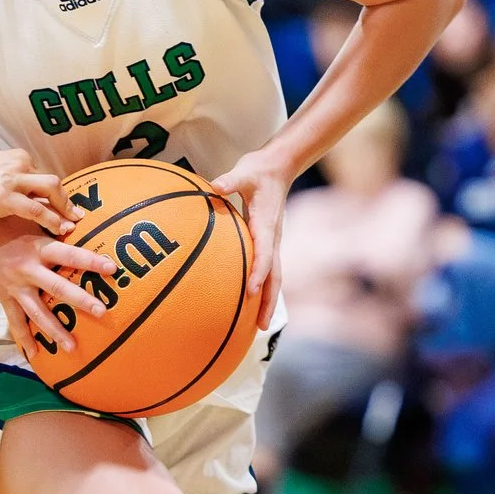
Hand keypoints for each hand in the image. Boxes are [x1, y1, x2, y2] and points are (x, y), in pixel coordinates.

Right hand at [0, 148, 74, 234]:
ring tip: (71, 225)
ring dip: (65, 209)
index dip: (54, 193)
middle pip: (52, 181)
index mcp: (14, 158)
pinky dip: (52, 220)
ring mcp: (11, 180)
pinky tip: (59, 230)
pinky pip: (37, 209)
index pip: (42, 175)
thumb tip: (25, 196)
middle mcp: (16, 164)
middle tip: (76, 215)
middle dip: (66, 200)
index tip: (63, 206)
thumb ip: (9, 181)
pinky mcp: (4, 198)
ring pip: (51, 189)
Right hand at [0, 217, 117, 355]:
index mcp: (38, 247)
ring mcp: (15, 286)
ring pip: (38, 313)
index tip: (112, 268)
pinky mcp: (4, 297)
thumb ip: (52, 217)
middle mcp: (28, 270)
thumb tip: (79, 216)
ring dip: (55, 331)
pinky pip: (15, 321)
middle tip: (103, 312)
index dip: (90, 261)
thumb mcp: (28, 215)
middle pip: (58, 289)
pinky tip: (34, 355)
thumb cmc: (4, 220)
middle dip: (81, 301)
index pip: (69, 255)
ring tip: (73, 347)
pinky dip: (24, 338)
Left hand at [212, 153, 291, 329]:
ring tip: (260, 326)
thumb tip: (214, 186)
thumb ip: (230, 181)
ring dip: (268, 300)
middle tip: (262, 327)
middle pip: (275, 276)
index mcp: (267, 225)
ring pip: (274, 277)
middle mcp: (273, 239)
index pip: (265, 254)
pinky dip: (264, 288)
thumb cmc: (259, 170)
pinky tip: (252, 302)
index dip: (259, 273)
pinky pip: (268, 270)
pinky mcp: (268, 242)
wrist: (280, 166)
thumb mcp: (244, 172)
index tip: (251, 291)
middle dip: (269, 301)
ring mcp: (273, 243)